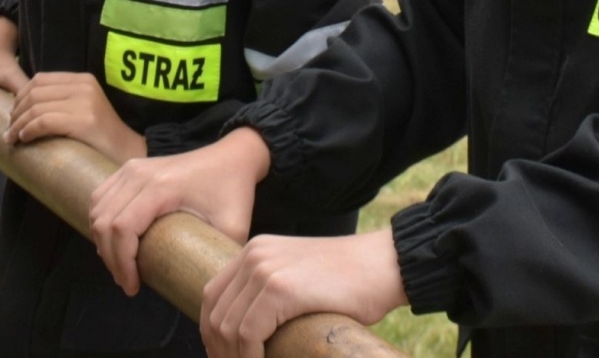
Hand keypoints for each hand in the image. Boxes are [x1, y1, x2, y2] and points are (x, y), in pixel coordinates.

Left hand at [6, 71, 146, 161]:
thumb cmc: (101, 136)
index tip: (13, 114)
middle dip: (16, 112)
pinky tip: (24, 139)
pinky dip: (28, 131)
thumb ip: (61, 102)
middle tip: (9, 130)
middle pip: (35, 93)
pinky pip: (43, 122)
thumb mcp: (82, 109)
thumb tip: (23, 107)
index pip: (40, 80)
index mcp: (83, 79)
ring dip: (18, 124)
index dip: (20, 96)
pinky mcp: (83, 121)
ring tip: (12, 138)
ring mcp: (85, 102)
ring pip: (36, 108)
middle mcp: (84, 86)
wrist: (127, 152)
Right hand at [89, 128, 268, 296]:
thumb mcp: (233, 226)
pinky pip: (100, 197)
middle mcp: (141, 174)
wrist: (232, 156)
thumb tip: (208, 293)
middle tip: (127, 282)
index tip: (133, 287)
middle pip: (104, 222)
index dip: (121, 263)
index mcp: (163, 187)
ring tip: (122, 266)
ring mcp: (133, 168)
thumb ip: (220, 258)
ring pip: (97, 210)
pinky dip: (101, 222)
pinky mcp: (130, 168)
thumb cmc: (233, 191)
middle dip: (111, 259)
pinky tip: (114, 242)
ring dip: (103, 242)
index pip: (123, 228)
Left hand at [200, 230, 407, 357]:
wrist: (386, 264)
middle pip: (214, 313)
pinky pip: (247, 333)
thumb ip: (272, 295)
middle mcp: (254, 255)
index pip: (213, 296)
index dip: (212, 334)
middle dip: (220, 351)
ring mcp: (265, 269)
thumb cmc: (351, 282)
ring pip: (227, 327)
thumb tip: (247, 337)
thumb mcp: (300, 280)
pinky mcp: (280, 288)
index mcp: (256, 250)